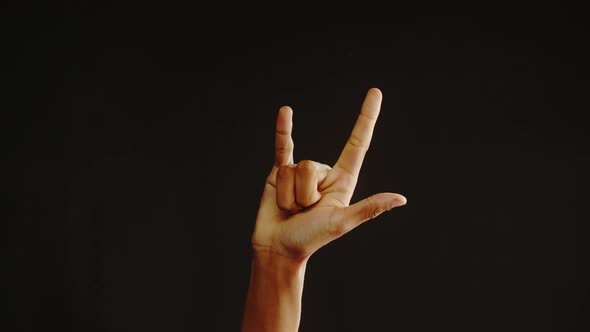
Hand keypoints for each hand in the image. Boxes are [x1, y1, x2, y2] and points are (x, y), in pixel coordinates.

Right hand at [252, 88, 405, 260]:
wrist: (278, 248)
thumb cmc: (311, 239)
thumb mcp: (342, 222)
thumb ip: (369, 208)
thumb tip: (400, 199)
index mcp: (343, 180)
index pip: (357, 143)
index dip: (366, 117)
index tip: (374, 92)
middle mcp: (323, 172)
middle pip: (312, 166)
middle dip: (304, 194)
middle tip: (305, 212)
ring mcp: (301, 170)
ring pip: (293, 168)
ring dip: (289, 195)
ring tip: (292, 209)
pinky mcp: (280, 171)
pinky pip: (282, 146)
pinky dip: (282, 129)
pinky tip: (285, 112)